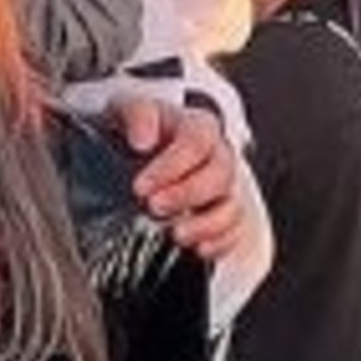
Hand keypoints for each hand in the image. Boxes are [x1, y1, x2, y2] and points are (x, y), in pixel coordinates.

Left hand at [120, 99, 242, 261]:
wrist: (130, 155)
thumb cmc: (133, 133)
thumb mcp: (124, 111)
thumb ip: (136, 115)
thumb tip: (143, 139)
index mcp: (196, 127)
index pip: (197, 140)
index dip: (172, 165)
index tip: (140, 186)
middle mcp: (216, 156)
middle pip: (220, 174)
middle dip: (187, 194)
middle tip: (153, 206)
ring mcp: (222, 188)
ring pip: (232, 205)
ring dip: (206, 224)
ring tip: (175, 233)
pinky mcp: (221, 215)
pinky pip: (236, 231)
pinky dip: (220, 242)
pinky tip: (197, 249)